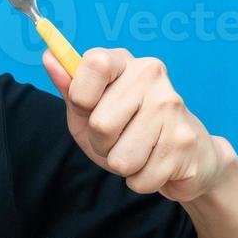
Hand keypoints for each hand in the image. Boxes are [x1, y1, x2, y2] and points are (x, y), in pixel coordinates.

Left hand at [42, 47, 226, 201]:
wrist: (187, 155)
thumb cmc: (128, 129)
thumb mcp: (90, 109)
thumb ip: (70, 87)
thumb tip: (49, 56)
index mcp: (124, 62)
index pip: (95, 63)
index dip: (82, 95)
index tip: (88, 107)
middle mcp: (152, 76)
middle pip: (101, 123)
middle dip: (100, 143)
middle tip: (117, 138)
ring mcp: (172, 107)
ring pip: (121, 157)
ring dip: (121, 164)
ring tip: (137, 151)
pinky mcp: (185, 141)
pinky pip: (141, 178)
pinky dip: (140, 180)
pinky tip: (155, 164)